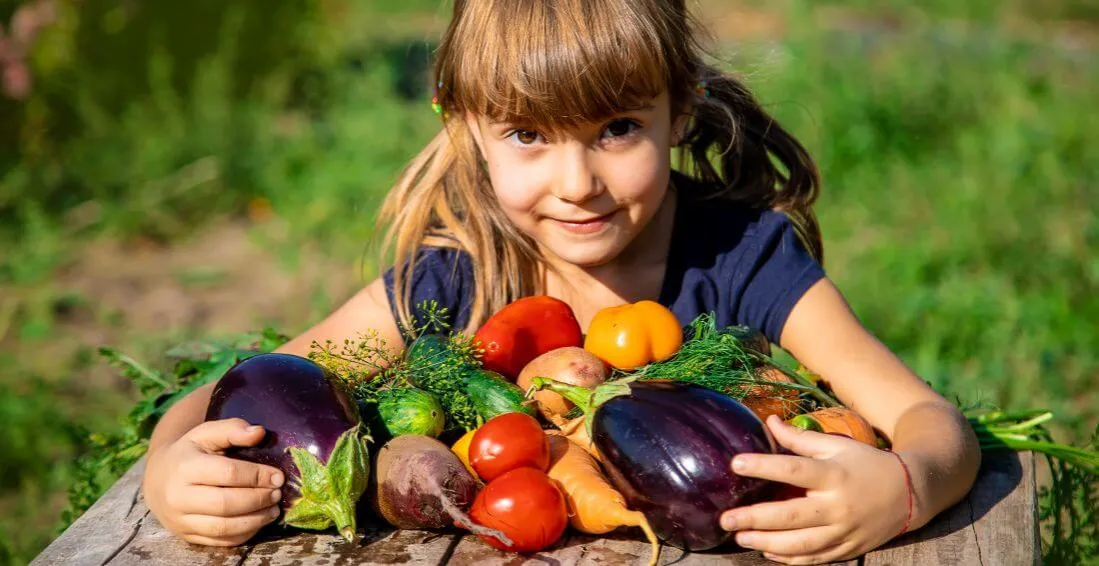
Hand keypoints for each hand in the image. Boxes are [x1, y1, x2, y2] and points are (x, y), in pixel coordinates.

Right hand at [143, 418, 284, 546]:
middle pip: (226, 504)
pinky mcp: (187, 536)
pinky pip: (220, 541)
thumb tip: (259, 433)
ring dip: (255, 520)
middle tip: (277, 494)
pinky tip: (258, 521)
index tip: (278, 476)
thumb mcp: (207, 433)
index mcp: (184, 466)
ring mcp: (180, 520)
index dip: (257, 476)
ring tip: (273, 509)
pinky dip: (244, 534)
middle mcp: (178, 496)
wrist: (158, 479)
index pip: (228, 473)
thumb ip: (232, 429)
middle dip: (258, 499)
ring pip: (223, 527)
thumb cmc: (191, 453)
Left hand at [719, 416, 909, 563]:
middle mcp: (837, 507)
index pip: (793, 469)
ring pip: (799, 545)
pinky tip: (766, 552)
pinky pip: (813, 559)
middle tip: (725, 519)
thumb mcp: (836, 446)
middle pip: (790, 516)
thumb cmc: (867, 464)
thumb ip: (800, 438)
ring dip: (766, 544)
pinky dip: (788, 559)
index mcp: (833, 475)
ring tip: (740, 538)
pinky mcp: (847, 549)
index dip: (763, 466)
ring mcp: (843, 532)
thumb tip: (768, 421)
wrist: (911, 494)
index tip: (735, 463)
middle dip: (754, 519)